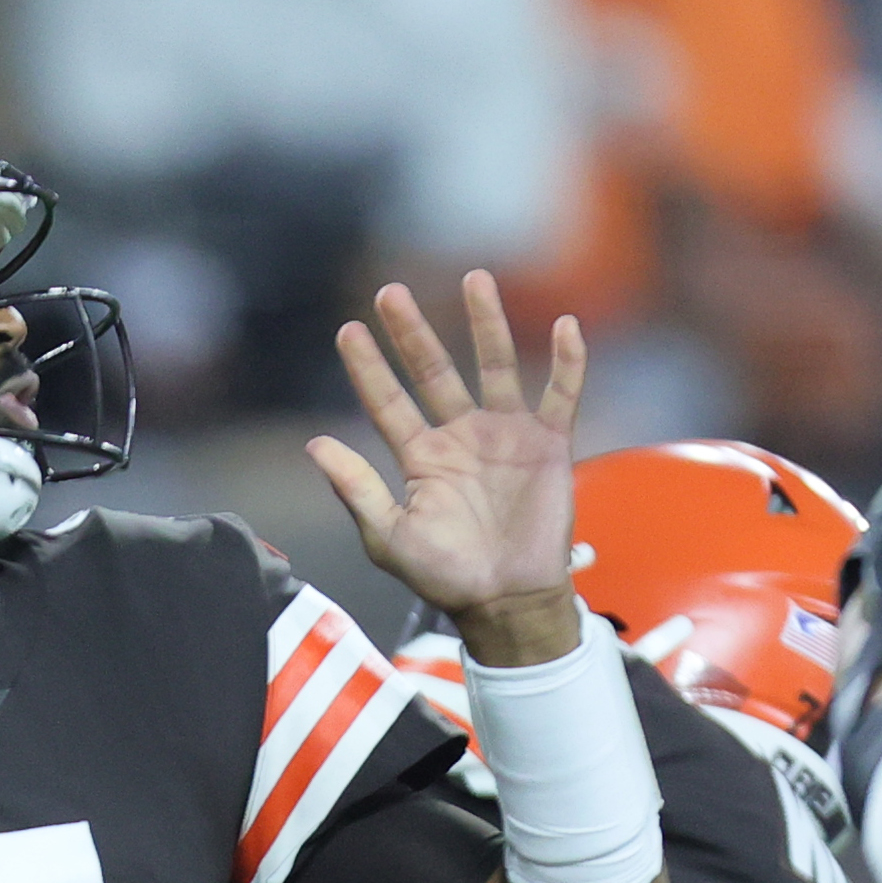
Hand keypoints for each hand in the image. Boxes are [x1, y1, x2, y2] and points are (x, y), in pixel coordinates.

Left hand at [310, 274, 585, 656]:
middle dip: (413, 332)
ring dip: (485, 323)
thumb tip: (313, 445)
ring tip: (474, 279)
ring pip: (496, 366)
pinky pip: (561, 394)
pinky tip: (565, 326)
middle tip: (391, 292)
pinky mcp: (549, 446)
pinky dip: (568, 362)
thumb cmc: (447, 578)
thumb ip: (357, 490)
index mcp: (421, 458)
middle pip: (434, 371)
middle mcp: (461, 438)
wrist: (509, 603)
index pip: (387, 402)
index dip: (368, 368)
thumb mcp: (391, 537)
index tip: (347, 330)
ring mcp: (506, 437)